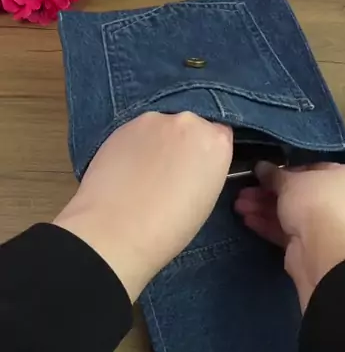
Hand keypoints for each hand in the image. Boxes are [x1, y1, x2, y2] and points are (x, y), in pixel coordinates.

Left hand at [54, 112, 232, 300]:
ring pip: (161, 128)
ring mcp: (152, 120)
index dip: (206, 154)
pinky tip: (126, 172)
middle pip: (190, 127)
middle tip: (169, 173)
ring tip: (144, 174)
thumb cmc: (170, 228)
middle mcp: (187, 122)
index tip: (196, 170)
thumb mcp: (206, 200)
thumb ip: (205, 170)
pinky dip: (135, 147)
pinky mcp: (122, 126)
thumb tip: (191, 164)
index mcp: (215, 141)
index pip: (220, 135)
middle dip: (182, 144)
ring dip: (157, 144)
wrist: (117, 231)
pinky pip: (137, 133)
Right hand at [235, 162, 344, 310]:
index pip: (312, 168)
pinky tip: (247, 220)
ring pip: (289, 212)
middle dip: (266, 192)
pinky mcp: (310, 245)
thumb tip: (260, 166)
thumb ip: (273, 174)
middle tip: (243, 191)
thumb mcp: (290, 182)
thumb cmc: (314, 202)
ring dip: (262, 208)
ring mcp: (325, 224)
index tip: (263, 171)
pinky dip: (268, 224)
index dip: (285, 170)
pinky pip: (287, 230)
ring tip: (238, 206)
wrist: (323, 250)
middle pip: (297, 192)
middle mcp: (338, 199)